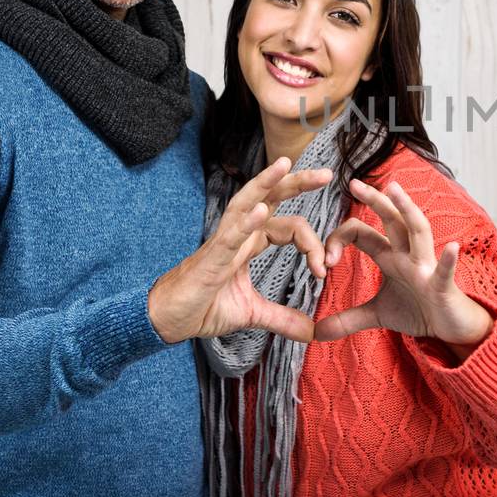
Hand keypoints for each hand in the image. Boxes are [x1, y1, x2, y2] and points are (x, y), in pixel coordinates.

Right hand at [147, 158, 332, 344]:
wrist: (169, 321)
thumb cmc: (204, 307)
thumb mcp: (252, 313)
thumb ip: (282, 318)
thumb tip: (311, 332)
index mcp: (251, 243)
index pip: (290, 227)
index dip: (312, 244)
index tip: (323, 270)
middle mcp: (239, 235)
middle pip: (269, 198)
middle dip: (297, 183)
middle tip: (327, 174)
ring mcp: (223, 243)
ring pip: (246, 203)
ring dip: (266, 183)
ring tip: (285, 165)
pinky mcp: (210, 259)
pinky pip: (229, 236)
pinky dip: (245, 223)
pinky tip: (259, 211)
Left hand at [314, 179, 493, 354]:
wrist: (451, 327)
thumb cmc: (420, 310)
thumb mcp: (378, 315)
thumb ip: (348, 320)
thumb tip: (318, 333)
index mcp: (391, 256)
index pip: (362, 234)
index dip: (339, 240)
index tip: (324, 261)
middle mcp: (408, 255)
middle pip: (391, 220)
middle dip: (374, 200)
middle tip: (353, 182)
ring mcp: (427, 267)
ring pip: (418, 232)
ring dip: (407, 210)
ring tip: (395, 189)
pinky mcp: (442, 286)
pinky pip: (445, 271)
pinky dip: (449, 260)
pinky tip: (452, 247)